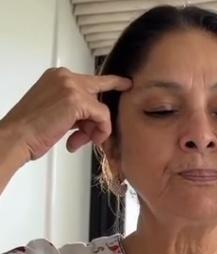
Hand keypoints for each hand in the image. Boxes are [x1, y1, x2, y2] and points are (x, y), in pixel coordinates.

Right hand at [0, 68, 130, 161]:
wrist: (18, 136)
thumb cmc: (32, 130)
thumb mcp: (57, 114)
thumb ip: (75, 111)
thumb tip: (93, 123)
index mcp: (57, 77)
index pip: (89, 80)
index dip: (110, 82)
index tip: (125, 83)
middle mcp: (65, 76)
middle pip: (98, 93)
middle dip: (100, 117)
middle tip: (105, 125)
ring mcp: (71, 86)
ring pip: (102, 109)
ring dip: (95, 130)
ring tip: (79, 141)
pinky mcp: (77, 100)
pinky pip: (103, 117)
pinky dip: (100, 132)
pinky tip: (84, 141)